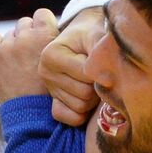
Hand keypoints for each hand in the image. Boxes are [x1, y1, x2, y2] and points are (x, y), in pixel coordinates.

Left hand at [0, 9, 59, 103]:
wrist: (33, 115)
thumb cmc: (53, 91)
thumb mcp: (63, 62)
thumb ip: (56, 42)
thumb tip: (51, 26)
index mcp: (47, 35)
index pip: (42, 14)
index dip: (43, 25)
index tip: (43, 39)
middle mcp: (26, 37)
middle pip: (24, 23)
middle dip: (28, 36)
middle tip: (31, 55)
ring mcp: (7, 47)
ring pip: (10, 33)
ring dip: (14, 43)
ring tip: (20, 63)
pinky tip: (4, 58)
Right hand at [39, 7, 103, 125]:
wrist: (80, 37)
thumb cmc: (89, 34)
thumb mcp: (95, 34)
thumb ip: (101, 52)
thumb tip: (106, 81)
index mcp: (51, 55)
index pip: (86, 74)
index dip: (102, 70)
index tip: (104, 61)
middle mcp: (44, 73)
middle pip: (84, 93)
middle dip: (98, 85)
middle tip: (100, 73)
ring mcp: (49, 90)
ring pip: (80, 106)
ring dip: (94, 97)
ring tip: (94, 82)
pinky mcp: (54, 104)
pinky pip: (71, 118)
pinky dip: (83, 112)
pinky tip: (88, 98)